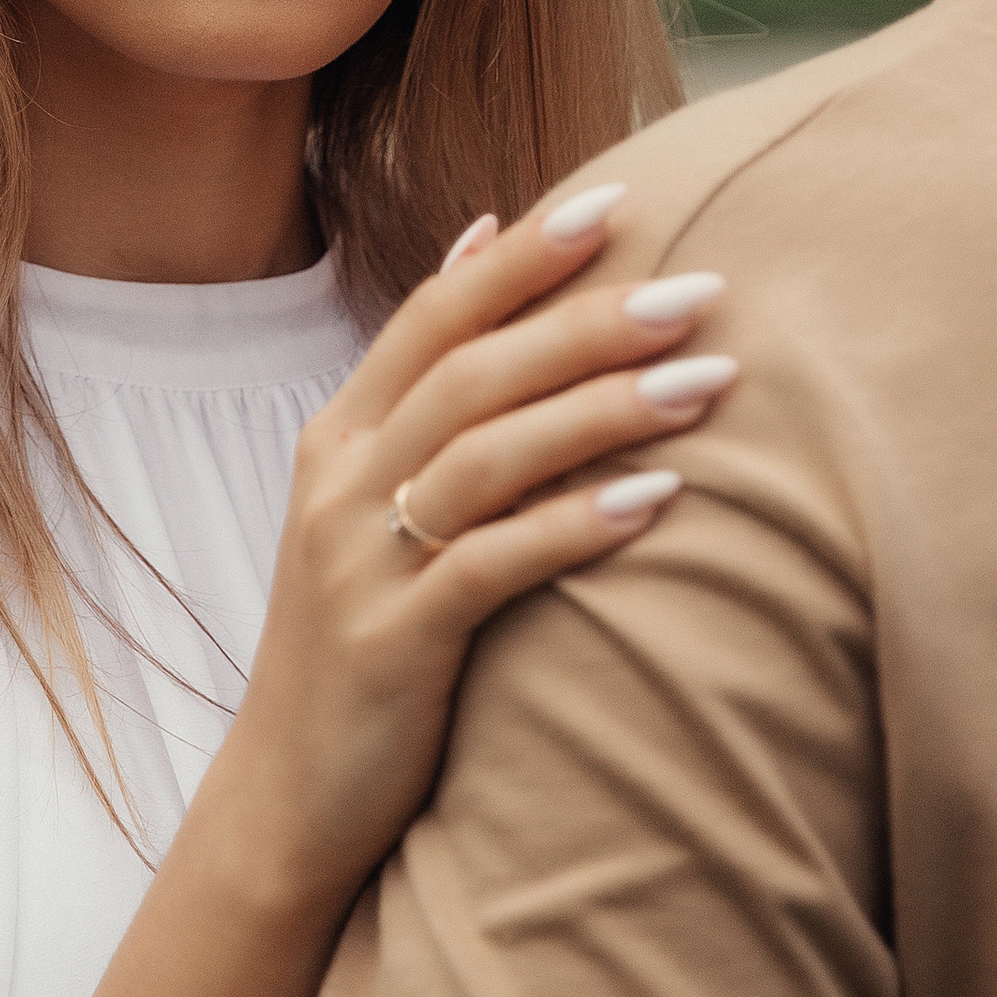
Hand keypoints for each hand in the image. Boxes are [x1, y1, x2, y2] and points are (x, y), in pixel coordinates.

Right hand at [198, 181, 732, 928]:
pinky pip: (493, 565)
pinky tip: (659, 500)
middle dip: (591, 323)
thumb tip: (481, 238)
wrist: (287, 795)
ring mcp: (360, 561)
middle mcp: (341, 482)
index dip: (524, 258)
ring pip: (489, 456)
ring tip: (710, 378)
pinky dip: (577, 524)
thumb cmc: (365, 635)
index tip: (618, 201)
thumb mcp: (374, 499)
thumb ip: (426, 383)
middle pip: (473, 372)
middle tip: (701, 290)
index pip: (435, 315)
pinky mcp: (392, 643)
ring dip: (605, 410)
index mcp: (341, 435)